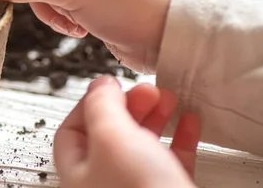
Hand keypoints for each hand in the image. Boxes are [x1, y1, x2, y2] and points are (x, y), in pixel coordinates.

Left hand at [54, 76, 200, 187]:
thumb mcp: (111, 138)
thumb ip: (101, 106)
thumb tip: (99, 85)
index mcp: (78, 171)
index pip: (73, 129)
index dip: (92, 102)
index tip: (113, 85)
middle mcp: (104, 182)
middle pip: (110, 134)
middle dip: (129, 106)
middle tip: (147, 90)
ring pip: (142, 145)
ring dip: (156, 117)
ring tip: (169, 99)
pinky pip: (171, 160)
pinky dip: (181, 137)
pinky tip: (189, 123)